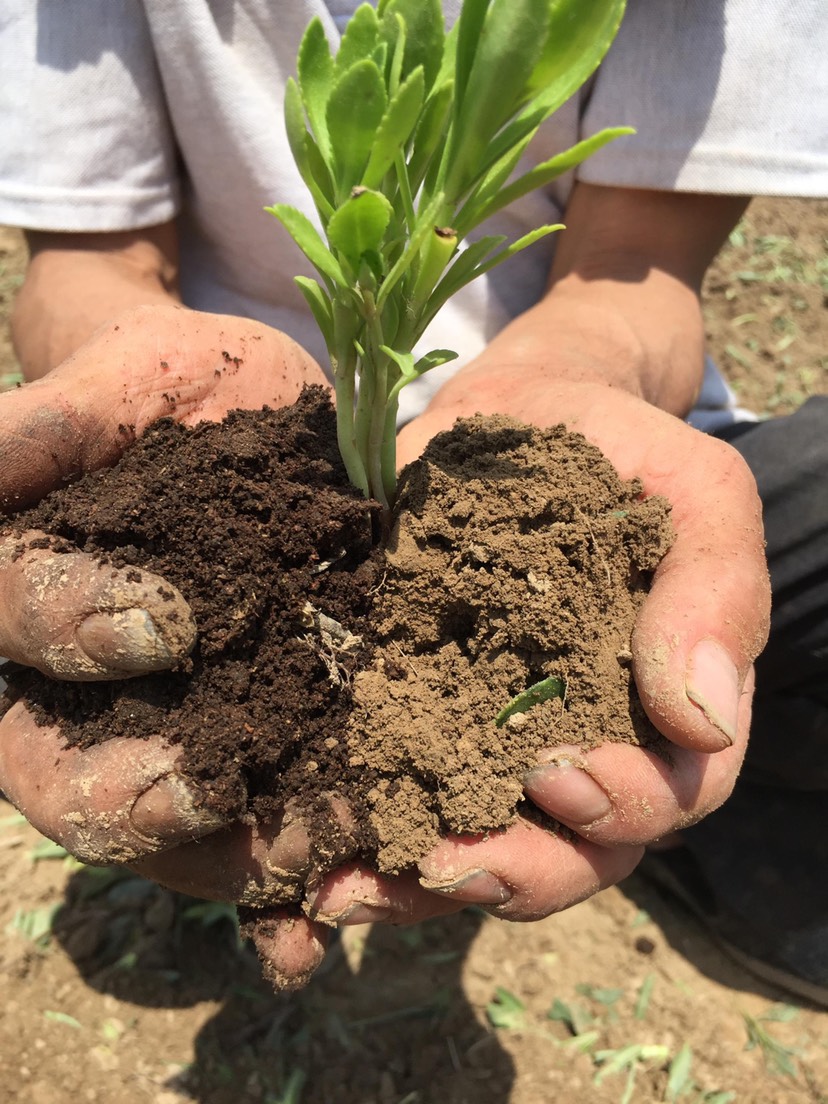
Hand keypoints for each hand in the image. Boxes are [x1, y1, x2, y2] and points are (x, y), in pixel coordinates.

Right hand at [0, 303, 335, 983]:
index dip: (79, 629)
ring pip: (173, 829)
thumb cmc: (155, 394)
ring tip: (314, 877)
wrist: (247, 426)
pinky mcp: (261, 749)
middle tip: (217, 801)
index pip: (20, 625)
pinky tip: (313, 939)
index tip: (171, 623)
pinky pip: (259, 832)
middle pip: (73, 778)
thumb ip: (32, 433)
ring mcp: (173, 735)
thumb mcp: (100, 393)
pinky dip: (286, 892)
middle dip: (145, 802)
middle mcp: (79, 700)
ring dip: (236, 866)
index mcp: (22, 607)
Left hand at [302, 378, 767, 926]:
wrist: (512, 416)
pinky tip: (315, 862)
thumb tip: (702, 719)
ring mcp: (498, 741)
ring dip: (423, 884)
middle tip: (449, 857)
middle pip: (576, 854)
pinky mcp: (419, 721)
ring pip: (485, 852)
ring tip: (350, 888)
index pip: (670, 795)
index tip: (556, 767)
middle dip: (518, 871)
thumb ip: (716, 590)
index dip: (624, 804)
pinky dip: (364, 844)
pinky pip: (403, 804)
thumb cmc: (614, 451)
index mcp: (662, 708)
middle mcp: (585, 743)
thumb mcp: (693, 493)